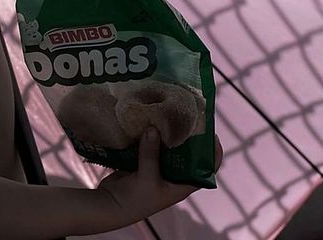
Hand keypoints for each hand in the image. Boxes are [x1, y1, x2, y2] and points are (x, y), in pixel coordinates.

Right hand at [96, 128, 223, 225]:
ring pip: (169, 149)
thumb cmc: (134, 200)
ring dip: (168, 136)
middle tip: (189, 118)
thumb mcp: (146, 178)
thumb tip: (153, 128)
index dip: (213, 155)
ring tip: (171, 116)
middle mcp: (173, 177)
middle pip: (188, 155)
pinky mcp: (144, 164)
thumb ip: (151, 154)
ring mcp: (159, 169)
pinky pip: (152, 147)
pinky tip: (151, 122)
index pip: (206, 171)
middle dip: (189, 138)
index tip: (212, 135)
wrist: (109, 206)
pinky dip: (151, 137)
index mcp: (181, 186)